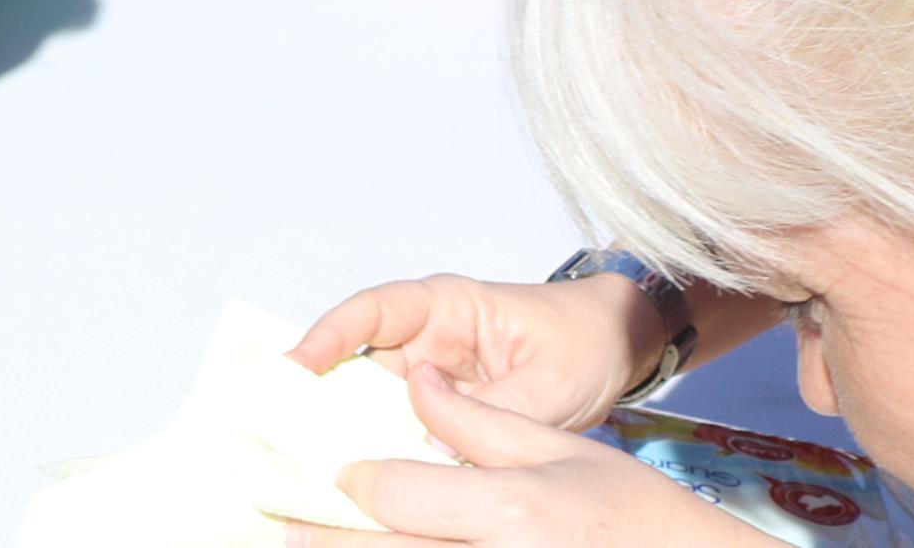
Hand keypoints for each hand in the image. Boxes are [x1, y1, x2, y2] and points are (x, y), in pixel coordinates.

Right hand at [287, 270, 662, 433]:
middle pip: (357, 364)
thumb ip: (494, 416)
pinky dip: (382, 457)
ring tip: (312, 467)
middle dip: (318, 395)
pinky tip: (366, 486)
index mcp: (447, 306)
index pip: (373, 313)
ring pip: (373, 404)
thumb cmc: (582, 341)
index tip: (293, 366)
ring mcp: (430, 378)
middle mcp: (426, 340)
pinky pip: (400, 434)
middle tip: (280, 433)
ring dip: (347, 434)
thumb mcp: (549, 382)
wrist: (616, 350)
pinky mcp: (441, 414)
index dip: (327, 336)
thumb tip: (441, 455)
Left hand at [291, 370, 765, 545]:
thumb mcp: (562, 451)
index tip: (328, 473)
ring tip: (309, 544)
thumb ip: (477, 423)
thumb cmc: (637, 516)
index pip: (392, 496)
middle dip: (319, 537)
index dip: (350, 482)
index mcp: (509, 513)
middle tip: (276, 525)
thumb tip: (414, 383)